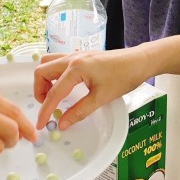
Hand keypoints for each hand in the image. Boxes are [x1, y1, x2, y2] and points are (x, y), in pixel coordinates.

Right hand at [33, 50, 147, 129]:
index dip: (45, 110)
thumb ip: (80, 111)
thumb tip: (62, 124)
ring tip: (54, 95)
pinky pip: (58, 61)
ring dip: (45, 79)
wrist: (139, 61)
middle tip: (48, 106)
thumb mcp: (101, 98)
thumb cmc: (123, 77)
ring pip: (48, 63)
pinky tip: (65, 85)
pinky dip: (54, 73)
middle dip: (40, 91)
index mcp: (76, 68)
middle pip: (42, 71)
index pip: (54, 92)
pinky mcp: (81, 55)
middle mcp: (72, 58)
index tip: (40, 124)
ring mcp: (75, 54)